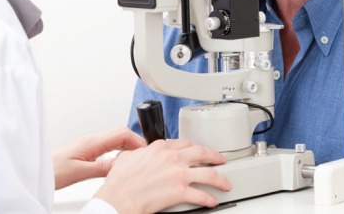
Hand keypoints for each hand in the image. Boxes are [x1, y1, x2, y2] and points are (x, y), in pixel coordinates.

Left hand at [53, 127, 146, 189]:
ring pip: (116, 140)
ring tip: (138, 159)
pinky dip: (120, 152)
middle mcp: (92, 140)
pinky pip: (109, 147)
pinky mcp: (88, 151)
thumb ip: (101, 168)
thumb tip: (122, 165)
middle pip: (121, 134)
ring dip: (129, 147)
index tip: (147, 151)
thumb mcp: (79, 172)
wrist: (36, 168)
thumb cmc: (52, 169)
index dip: (137, 141)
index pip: (121, 134)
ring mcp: (90, 145)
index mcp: (91, 142)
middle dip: (136, 142)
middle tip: (146, 156)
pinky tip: (122, 162)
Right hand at [93, 138, 231, 213]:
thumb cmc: (120, 183)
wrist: (118, 199)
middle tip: (221, 160)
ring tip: (225, 184)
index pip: (184, 143)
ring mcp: (178, 174)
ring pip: (208, 173)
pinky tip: (212, 201)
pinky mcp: (180, 192)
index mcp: (160, 147)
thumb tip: (141, 153)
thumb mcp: (128, 158)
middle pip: (201, 153)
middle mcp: (172, 157)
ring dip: (220, 179)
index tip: (198, 151)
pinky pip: (201, 195)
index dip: (194, 147)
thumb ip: (140, 153)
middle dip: (215, 156)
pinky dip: (209, 198)